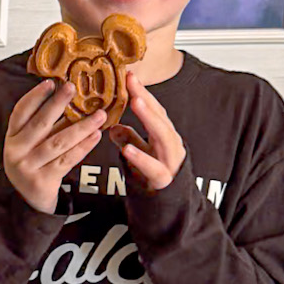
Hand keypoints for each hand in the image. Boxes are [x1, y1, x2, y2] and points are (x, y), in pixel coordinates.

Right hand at [2, 79, 104, 213]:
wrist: (28, 200)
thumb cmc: (34, 163)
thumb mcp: (30, 143)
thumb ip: (44, 124)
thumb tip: (70, 96)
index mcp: (12, 137)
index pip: (20, 112)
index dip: (35, 96)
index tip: (51, 82)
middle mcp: (16, 151)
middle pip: (40, 124)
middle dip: (57, 104)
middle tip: (73, 87)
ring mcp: (28, 167)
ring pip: (58, 142)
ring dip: (81, 127)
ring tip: (100, 114)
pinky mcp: (43, 181)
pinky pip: (67, 160)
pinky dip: (83, 147)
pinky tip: (96, 135)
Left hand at [113, 72, 185, 190]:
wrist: (169, 209)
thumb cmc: (155, 178)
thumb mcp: (140, 154)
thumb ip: (130, 139)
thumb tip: (112, 127)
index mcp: (164, 136)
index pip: (154, 109)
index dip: (142, 92)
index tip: (129, 74)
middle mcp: (171, 145)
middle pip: (160, 117)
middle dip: (147, 98)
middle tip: (133, 82)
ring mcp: (170, 161)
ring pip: (163, 136)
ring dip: (149, 118)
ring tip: (135, 102)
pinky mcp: (164, 180)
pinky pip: (153, 167)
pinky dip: (141, 157)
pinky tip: (127, 148)